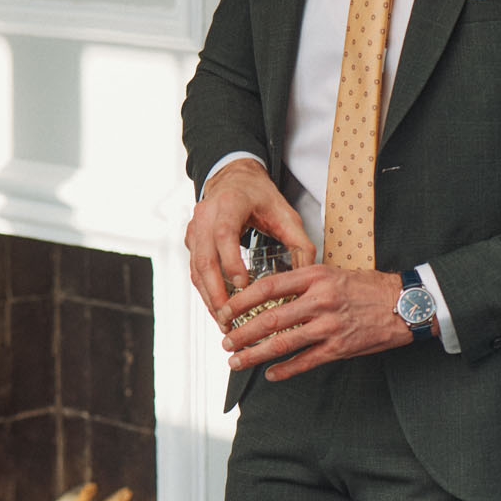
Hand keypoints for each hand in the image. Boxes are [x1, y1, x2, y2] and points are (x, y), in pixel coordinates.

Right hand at [184, 160, 315, 318]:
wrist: (234, 179)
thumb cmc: (260, 196)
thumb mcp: (286, 214)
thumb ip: (300, 242)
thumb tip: (308, 275)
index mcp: (229, 204)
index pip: (224, 234)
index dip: (231, 261)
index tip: (242, 285)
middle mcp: (206, 215)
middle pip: (204, 257)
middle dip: (215, 291)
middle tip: (228, 317)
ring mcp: (195, 228)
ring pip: (195, 268)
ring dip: (208, 297)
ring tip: (223, 321)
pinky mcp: (192, 240)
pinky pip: (194, 269)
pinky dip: (205, 291)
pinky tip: (217, 309)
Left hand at [216, 266, 410, 380]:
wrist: (405, 303)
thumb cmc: (368, 287)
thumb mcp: (334, 273)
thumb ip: (305, 282)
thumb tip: (272, 295)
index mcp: (316, 276)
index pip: (269, 287)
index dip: (242, 300)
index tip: (226, 309)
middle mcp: (320, 300)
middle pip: (270, 318)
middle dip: (242, 333)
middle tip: (225, 342)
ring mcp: (329, 325)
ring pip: (283, 342)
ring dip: (255, 354)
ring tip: (237, 362)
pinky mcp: (340, 347)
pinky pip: (306, 361)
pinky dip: (285, 370)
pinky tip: (270, 375)